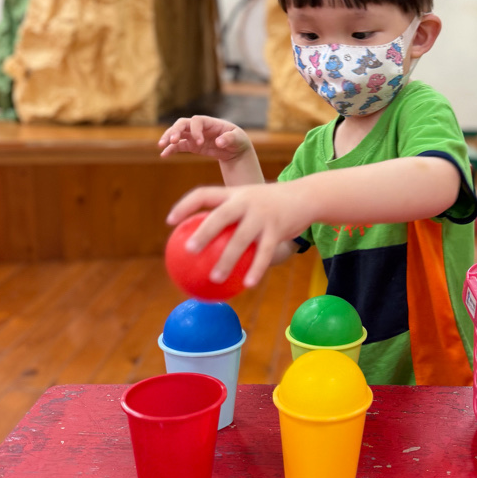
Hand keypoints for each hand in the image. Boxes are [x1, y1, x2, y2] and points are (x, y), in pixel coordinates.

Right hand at [158, 116, 250, 161]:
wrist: (234, 149)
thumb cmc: (237, 140)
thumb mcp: (238, 139)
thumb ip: (229, 139)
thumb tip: (219, 142)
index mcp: (210, 122)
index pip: (197, 121)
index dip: (195, 130)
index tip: (200, 142)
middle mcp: (199, 127)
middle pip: (182, 123)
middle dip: (176, 130)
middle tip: (173, 141)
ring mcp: (193, 136)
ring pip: (177, 133)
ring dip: (168, 137)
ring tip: (161, 146)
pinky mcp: (192, 145)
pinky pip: (178, 146)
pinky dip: (170, 150)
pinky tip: (163, 155)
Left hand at [166, 180, 312, 287]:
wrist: (306, 196)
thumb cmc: (272, 203)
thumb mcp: (251, 200)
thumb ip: (232, 214)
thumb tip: (207, 239)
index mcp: (234, 193)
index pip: (204, 193)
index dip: (185, 205)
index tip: (170, 221)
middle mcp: (246, 201)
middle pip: (220, 216)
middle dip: (203, 232)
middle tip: (189, 250)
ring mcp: (262, 215)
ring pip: (240, 240)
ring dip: (227, 261)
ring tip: (214, 279)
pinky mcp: (277, 229)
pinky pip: (263, 253)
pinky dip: (255, 270)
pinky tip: (248, 285)